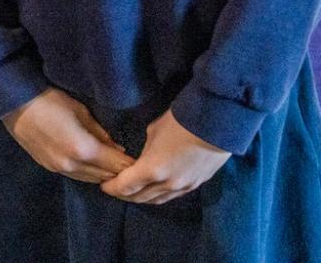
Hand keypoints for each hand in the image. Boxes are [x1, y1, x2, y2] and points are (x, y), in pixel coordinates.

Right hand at [2, 88, 134, 184]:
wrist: (13, 105)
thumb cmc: (49, 100)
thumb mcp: (80, 111)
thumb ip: (99, 132)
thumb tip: (115, 146)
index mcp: (83, 149)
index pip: (115, 164)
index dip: (130, 164)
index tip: (143, 161)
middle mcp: (72, 165)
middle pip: (105, 176)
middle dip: (120, 171)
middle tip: (133, 165)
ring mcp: (60, 170)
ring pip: (91, 180)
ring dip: (104, 174)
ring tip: (116, 167)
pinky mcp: (50, 168)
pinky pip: (77, 177)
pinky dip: (89, 173)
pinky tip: (95, 165)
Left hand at [100, 109, 227, 204]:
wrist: (217, 123)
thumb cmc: (181, 121)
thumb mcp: (154, 131)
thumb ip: (145, 149)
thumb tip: (144, 156)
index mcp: (152, 169)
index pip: (125, 186)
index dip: (112, 188)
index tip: (103, 186)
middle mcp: (167, 184)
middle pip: (140, 197)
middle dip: (125, 195)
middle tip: (115, 189)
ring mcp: (183, 187)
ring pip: (157, 200)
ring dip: (142, 198)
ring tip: (133, 192)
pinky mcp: (196, 185)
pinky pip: (173, 196)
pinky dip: (159, 195)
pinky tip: (155, 190)